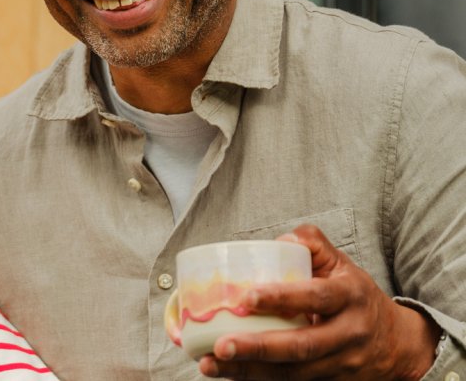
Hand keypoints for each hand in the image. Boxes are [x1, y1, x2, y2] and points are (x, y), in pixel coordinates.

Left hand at [198, 224, 441, 379]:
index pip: (315, 297)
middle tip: (220, 345)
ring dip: (249, 373)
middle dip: (257, 348)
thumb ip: (312, 244)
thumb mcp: (342, 264)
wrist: (398, 344)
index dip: (282, 298)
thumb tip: (279, 241)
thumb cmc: (355, 295)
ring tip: (211, 365)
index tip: (246, 298)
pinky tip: (231, 377)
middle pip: (301, 346)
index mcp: (349, 297)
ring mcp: (341, 365)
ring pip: (293, 374)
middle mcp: (348, 334)